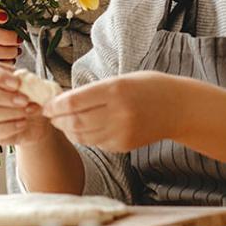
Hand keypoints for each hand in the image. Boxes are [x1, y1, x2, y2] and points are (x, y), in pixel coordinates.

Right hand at [0, 61, 51, 145]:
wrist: (35, 118)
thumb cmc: (29, 95)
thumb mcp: (30, 84)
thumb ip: (25, 80)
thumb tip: (26, 81)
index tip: (17, 83)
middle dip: (3, 97)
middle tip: (25, 100)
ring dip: (10, 113)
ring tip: (28, 111)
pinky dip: (10, 127)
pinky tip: (23, 123)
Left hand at [42, 71, 176, 152]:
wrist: (178, 108)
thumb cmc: (148, 87)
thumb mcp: (120, 80)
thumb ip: (93, 91)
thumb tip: (62, 100)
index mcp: (115, 91)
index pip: (73, 102)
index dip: (54, 105)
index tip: (46, 104)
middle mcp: (118, 113)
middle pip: (75, 122)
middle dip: (57, 119)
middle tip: (49, 115)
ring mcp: (122, 132)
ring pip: (83, 136)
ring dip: (68, 130)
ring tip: (62, 122)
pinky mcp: (124, 146)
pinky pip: (96, 143)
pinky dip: (84, 137)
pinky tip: (81, 129)